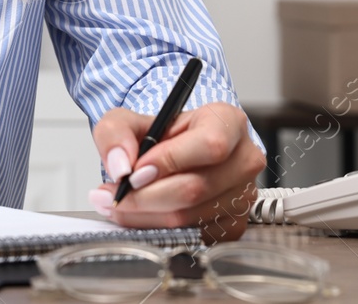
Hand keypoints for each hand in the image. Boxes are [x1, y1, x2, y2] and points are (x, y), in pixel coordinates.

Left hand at [88, 102, 265, 242]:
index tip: (134, 172)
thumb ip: (116, 133)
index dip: (169, 161)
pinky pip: (192, 237)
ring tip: (118, 204)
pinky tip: (139, 216)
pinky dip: (158, 230)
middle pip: (196, 188)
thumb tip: (121, 167)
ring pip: (190, 217)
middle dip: (145, 196)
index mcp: (228, 122)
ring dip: (145, 216)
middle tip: (113, 195)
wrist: (171, 154)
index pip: (209, 145)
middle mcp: (244, 159)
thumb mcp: (128, 120)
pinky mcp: (234, 226)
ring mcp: (243, 196)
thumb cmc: (158, 135)